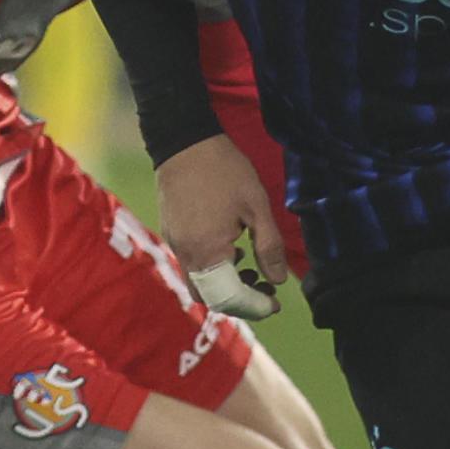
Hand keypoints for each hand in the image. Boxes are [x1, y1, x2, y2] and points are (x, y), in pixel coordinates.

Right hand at [155, 133, 288, 321]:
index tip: (276, 303)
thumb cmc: (224, 171)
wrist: (184, 142)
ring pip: (199, 284)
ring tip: (252, 270)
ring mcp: (175, 245)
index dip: (256, 306)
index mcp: (207, 252)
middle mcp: (186, 255)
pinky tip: (231, 250)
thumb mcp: (256, 206)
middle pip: (211, 299)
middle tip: (266, 290)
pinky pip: (192, 266)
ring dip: (226, 286)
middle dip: (241, 301)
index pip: (231, 298)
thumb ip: (269, 246)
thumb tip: (278, 280)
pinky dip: (213, 270)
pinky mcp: (171, 234)